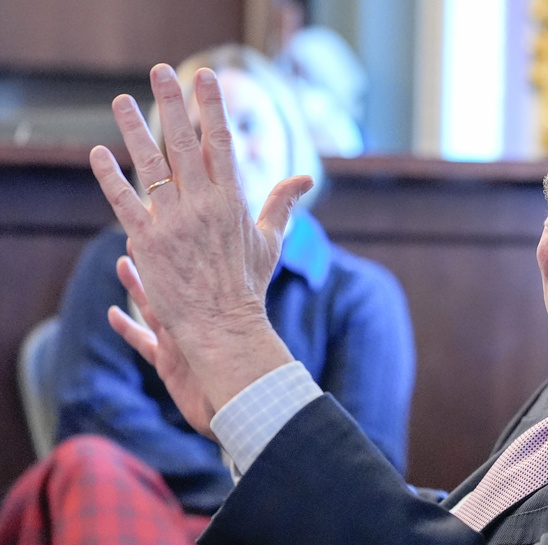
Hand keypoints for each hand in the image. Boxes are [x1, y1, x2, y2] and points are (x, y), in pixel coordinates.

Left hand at [90, 63, 310, 410]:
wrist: (223, 326)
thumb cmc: (248, 285)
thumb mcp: (271, 241)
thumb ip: (283, 203)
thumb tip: (306, 177)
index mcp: (234, 201)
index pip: (222, 143)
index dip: (212, 108)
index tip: (206, 78)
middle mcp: (204, 206)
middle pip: (185, 144)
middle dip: (173, 103)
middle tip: (161, 71)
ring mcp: (174, 223)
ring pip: (150, 167)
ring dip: (135, 130)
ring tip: (121, 100)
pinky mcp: (148, 243)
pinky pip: (125, 202)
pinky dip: (110, 177)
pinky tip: (98, 153)